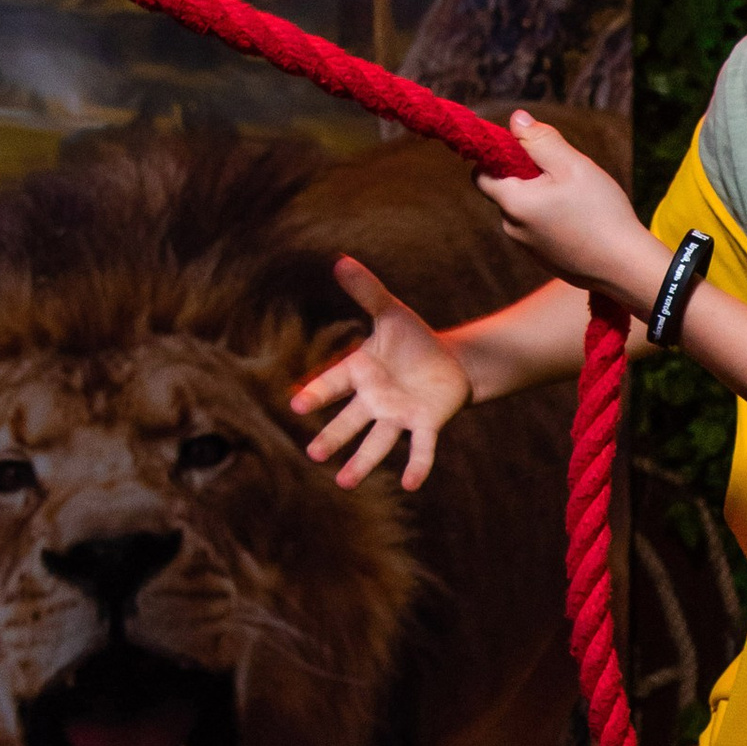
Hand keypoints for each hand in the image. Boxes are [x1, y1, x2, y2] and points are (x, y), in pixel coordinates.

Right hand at [292, 256, 471, 490]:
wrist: (450, 361)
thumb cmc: (413, 340)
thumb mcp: (391, 312)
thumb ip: (367, 292)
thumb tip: (340, 260)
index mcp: (360, 373)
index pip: (332, 384)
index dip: (316, 394)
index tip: (296, 404)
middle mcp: (374, 400)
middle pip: (349, 421)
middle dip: (333, 437)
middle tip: (314, 455)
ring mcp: (398, 415)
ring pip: (377, 443)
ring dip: (361, 463)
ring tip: (344, 483)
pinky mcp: (425, 424)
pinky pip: (420, 449)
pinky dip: (417, 466)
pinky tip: (411, 485)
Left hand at [477, 108, 661, 304]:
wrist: (625, 267)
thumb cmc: (600, 212)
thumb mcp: (572, 165)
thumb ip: (540, 140)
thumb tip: (516, 119)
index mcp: (513, 203)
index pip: (481, 174)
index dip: (498, 157)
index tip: (528, 151)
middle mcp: (512, 229)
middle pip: (507, 192)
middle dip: (527, 177)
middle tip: (564, 175)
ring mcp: (527, 249)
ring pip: (524, 211)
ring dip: (542, 199)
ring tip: (577, 201)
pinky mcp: (545, 260)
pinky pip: (538, 231)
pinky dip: (552, 220)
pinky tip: (581, 222)